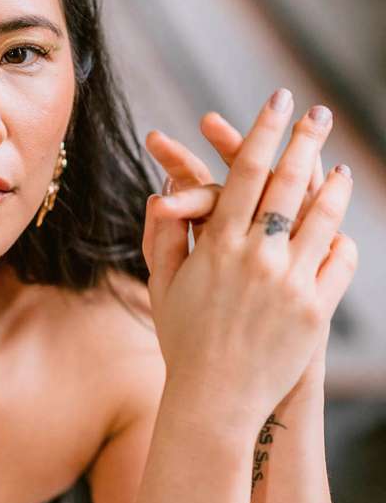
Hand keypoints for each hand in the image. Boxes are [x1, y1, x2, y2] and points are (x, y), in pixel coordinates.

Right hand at [144, 107, 347, 396]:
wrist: (215, 401)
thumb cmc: (183, 343)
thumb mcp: (163, 287)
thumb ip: (164, 235)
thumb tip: (163, 191)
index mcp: (217, 247)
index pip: (245, 172)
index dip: (264, 131)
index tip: (278, 101)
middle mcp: (256, 258)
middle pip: (288, 182)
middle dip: (305, 140)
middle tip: (317, 113)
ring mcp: (290, 283)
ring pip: (322, 216)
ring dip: (333, 185)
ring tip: (338, 167)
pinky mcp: (316, 310)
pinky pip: (339, 259)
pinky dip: (341, 239)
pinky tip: (340, 227)